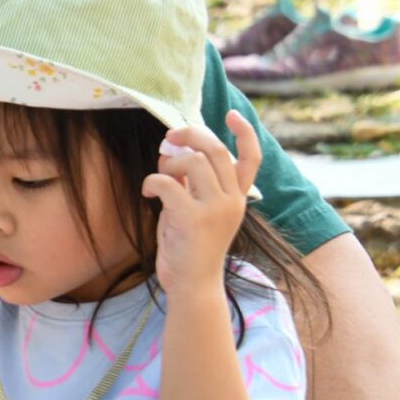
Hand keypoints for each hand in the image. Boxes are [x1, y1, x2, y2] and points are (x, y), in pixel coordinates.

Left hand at [142, 112, 260, 297]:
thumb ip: (189, 181)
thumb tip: (170, 150)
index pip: (252, 158)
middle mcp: (232, 201)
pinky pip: (168, 182)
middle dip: (190, 134)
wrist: (193, 286)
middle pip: (216, 149)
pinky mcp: (193, 219)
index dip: (245, 132)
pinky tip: (147, 193)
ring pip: (192, 161)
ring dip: (168, 160)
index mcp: (238, 198)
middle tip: (169, 137)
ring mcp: (216, 209)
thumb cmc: (190, 247)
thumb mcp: (194, 209)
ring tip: (158, 176)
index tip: (231, 114)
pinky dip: (152, 181)